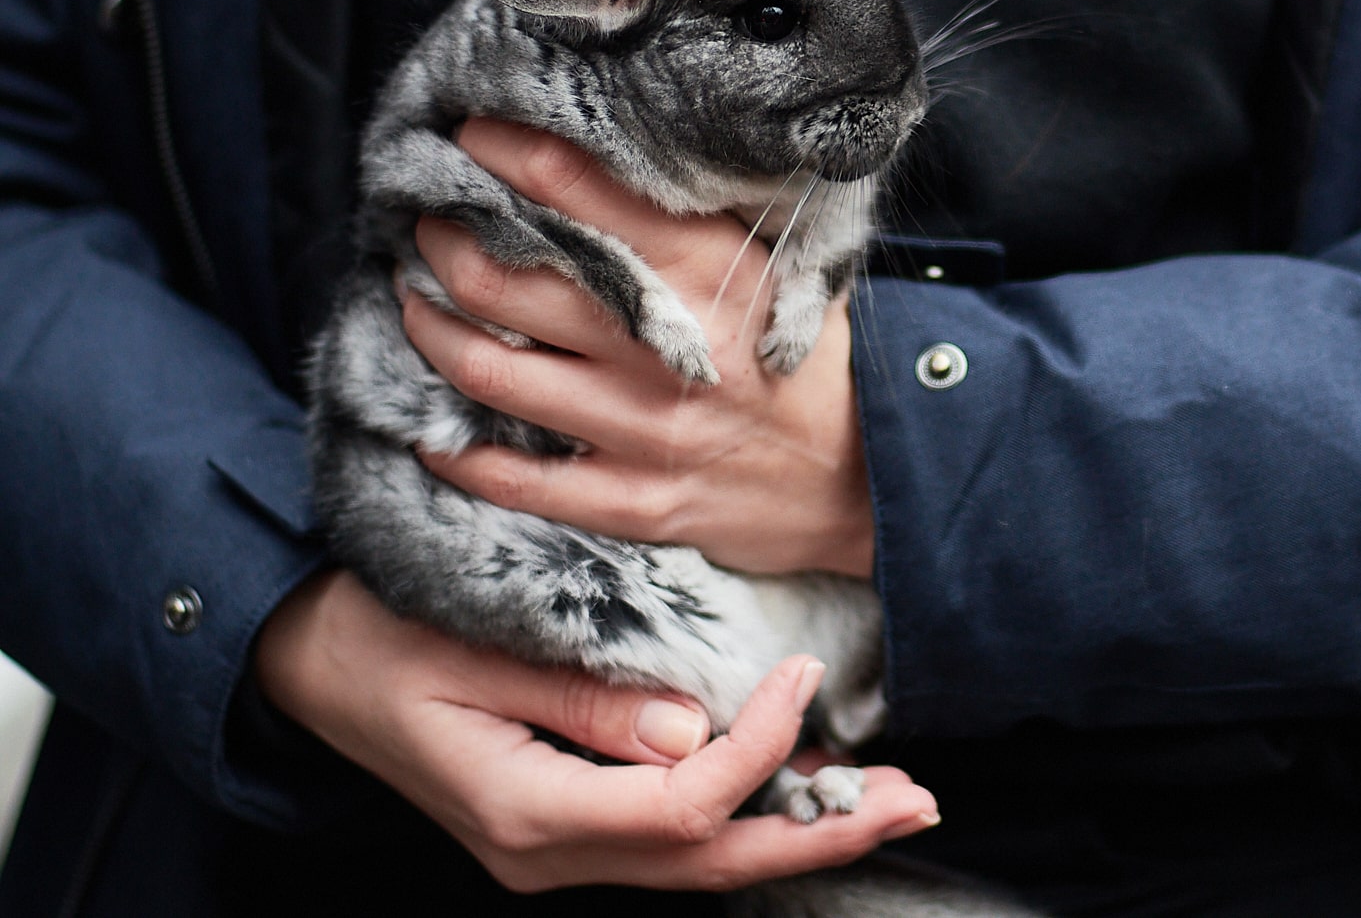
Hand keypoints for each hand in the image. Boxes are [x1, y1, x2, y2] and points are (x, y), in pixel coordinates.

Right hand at [255, 571, 937, 891]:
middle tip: (917, 798)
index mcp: (525, 809)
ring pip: (702, 863)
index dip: (757, 749)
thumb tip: (691, 730)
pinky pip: (676, 840)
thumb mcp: (466, 648)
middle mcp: (549, 852)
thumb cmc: (375, 637)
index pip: (679, 807)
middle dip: (822, 831)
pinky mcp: (568, 825)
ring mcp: (558, 849)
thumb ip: (578, 692)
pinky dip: (751, 816)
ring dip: (801, 830)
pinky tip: (807, 791)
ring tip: (890, 801)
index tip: (801, 671)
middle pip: (712, 862)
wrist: (304, 664)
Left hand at [403, 117, 872, 576]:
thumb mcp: (776, 269)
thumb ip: (698, 221)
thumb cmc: (809, 361)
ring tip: (416, 298)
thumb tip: (601, 158)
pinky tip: (430, 430)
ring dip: (431, 327)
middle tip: (427, 216)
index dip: (505, 151)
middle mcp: (668, 348)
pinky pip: (517, 480)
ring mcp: (647, 430)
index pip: (583, 192)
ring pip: (492, 372)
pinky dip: (456, 453)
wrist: (869, 481)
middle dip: (446, 238)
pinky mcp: (635, 502)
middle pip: (511, 278)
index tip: (467, 131)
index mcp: (710, 273)